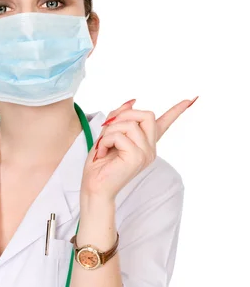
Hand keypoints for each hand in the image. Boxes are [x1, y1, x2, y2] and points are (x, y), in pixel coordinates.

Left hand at [80, 96, 198, 199]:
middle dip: (125, 115)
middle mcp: (150, 148)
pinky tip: (103, 152)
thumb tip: (132, 102)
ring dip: (110, 131)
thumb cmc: (100, 162)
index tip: (191, 99)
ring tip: (104, 145)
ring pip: (130, 124)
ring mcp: (146, 154)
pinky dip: (106, 140)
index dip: (177, 110)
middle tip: (108, 128)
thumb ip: (120, 118)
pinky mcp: (137, 157)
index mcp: (146, 143)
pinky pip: (120, 136)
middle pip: (147, 115)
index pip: (165, 123)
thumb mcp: (108, 134)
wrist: (95, 186)